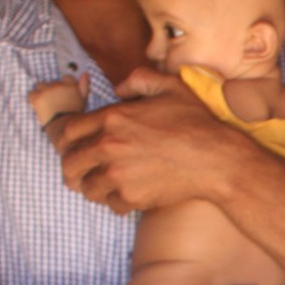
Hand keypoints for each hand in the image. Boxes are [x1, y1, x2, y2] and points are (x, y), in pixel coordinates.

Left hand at [29, 75, 87, 126]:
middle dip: (53, 90)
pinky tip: (39, 105)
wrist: (63, 127)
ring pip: (40, 86)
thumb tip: (85, 73)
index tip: (65, 94)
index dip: (65, 85)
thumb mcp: (84, 99)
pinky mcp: (37, 97)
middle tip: (55, 102)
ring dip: (42, 92)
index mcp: (70, 85)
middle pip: (52, 82)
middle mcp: (58, 85)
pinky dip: (33, 99)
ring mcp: (46, 90)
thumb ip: (84, 85)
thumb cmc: (75, 114)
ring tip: (46, 104)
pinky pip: (31, 94)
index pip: (66, 77)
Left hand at [49, 67, 235, 214]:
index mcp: (113, 117)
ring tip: (104, 186)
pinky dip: (117, 202)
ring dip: (94, 188)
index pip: (68, 131)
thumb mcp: (171, 87)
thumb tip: (118, 89)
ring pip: (87, 188)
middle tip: (81, 173)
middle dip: (73, 169)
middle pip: (69, 163)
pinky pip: (111, 204)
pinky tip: (128, 195)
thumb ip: (140, 79)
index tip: (76, 148)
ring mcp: (118, 173)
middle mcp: (109, 145)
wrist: (216, 159)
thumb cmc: (196, 123)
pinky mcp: (131, 196)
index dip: (68, 141)